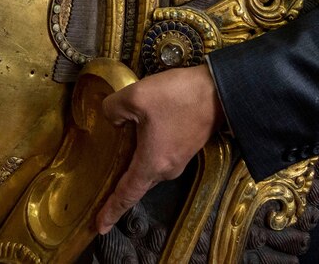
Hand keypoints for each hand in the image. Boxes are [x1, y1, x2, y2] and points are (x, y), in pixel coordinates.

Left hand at [95, 64, 223, 234]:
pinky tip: (135, 142)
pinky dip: (145, 157)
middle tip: (98, 195)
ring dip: (133, 169)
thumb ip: (113, 109)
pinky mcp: (185, 148)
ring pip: (148, 170)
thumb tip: (112, 118)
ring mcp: (179, 160)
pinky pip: (159, 159)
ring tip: (113, 164)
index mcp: (152, 163)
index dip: (112, 211)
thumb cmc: (178, 96)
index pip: (127, 194)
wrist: (220, 91)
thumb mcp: (137, 96)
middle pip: (138, 183)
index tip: (99, 227)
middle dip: (119, 191)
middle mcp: (166, 169)